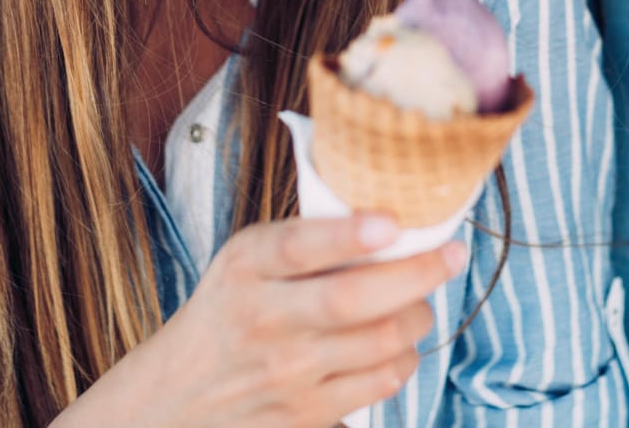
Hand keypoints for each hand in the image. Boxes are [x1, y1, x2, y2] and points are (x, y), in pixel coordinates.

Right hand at [56, 215, 466, 427]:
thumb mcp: (247, 261)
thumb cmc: (231, 311)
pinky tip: (395, 344)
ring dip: (417, 316)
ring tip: (417, 302)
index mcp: (246, 267)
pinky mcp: (306, 415)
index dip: (349, 234)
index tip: (391, 223)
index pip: (298, 245)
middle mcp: (263, 319)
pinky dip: (403, 359)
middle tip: (450, 255)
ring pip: (381, 342)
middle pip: (354, 300)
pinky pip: (381, 383)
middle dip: (417, 274)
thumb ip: (306, 239)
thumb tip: (396, 221)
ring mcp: (286, 374)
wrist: (178, 395)